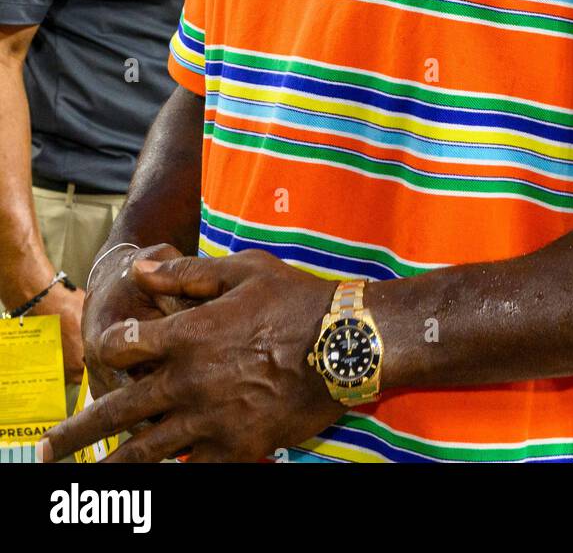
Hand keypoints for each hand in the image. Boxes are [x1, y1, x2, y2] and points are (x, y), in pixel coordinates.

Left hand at [42, 251, 343, 462]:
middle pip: (119, 411)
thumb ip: (187, 272)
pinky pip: (195, 469)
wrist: (347, 344)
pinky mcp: (237, 449)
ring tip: (89, 477)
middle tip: (49, 447)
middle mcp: (188, 381)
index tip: (108, 348)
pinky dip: (176, 475)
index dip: (111, 346)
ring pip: (148, 451)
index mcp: (186, 334)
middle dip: (80, 430)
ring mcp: (211, 421)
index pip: (125, 346)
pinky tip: (162, 480)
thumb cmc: (297, 298)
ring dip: (114, 464)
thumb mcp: (242, 270)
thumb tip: (141, 268)